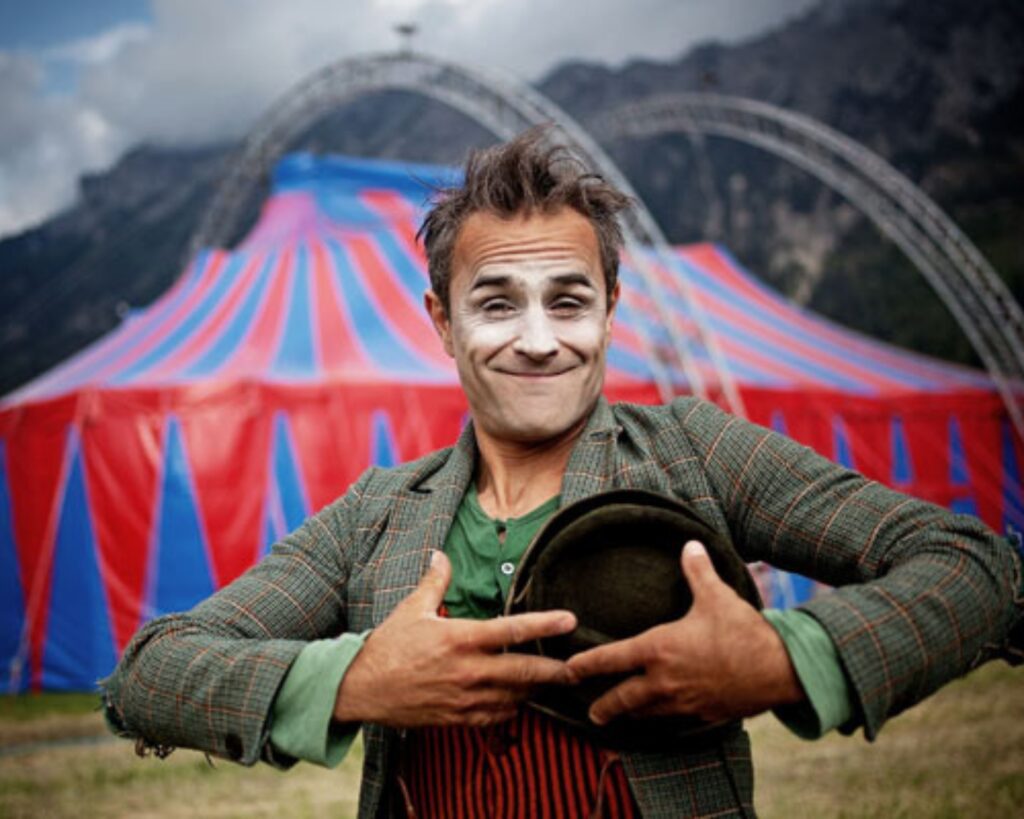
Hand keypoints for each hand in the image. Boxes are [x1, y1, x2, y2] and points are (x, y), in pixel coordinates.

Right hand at [334, 551, 577, 727]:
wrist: (361, 689)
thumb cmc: (387, 647)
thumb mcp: (412, 609)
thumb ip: (434, 581)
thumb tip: (441, 554)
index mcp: (460, 638)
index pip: (512, 629)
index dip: (545, 624)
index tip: (570, 621)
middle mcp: (467, 670)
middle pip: (524, 672)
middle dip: (554, 671)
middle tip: (578, 670)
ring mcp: (464, 697)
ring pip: (514, 697)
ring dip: (534, 690)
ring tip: (552, 683)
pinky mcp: (457, 718)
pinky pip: (495, 717)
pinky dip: (512, 709)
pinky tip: (519, 701)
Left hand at [566, 541, 803, 725]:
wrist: (780, 670)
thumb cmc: (744, 631)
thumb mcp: (716, 596)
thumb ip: (697, 571)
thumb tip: (690, 544)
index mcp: (659, 649)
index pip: (611, 659)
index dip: (585, 665)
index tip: (568, 670)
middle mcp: (665, 681)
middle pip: (623, 699)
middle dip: (604, 706)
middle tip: (591, 713)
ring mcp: (684, 702)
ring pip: (647, 714)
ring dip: (632, 715)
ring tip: (620, 716)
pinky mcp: (704, 715)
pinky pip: (676, 720)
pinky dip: (663, 719)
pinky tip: (663, 717)